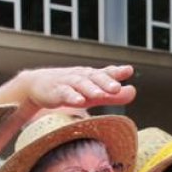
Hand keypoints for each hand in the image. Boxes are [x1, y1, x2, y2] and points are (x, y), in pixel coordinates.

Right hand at [12, 65, 135, 109]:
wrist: (38, 86)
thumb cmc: (71, 89)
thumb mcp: (92, 93)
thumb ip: (112, 95)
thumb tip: (133, 91)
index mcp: (91, 76)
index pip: (105, 72)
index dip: (116, 71)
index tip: (128, 70)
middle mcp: (81, 77)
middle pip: (94, 77)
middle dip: (106, 81)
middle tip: (117, 87)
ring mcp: (67, 83)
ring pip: (80, 84)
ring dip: (90, 89)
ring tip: (100, 94)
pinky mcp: (55, 92)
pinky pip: (64, 93)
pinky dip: (71, 96)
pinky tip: (79, 101)